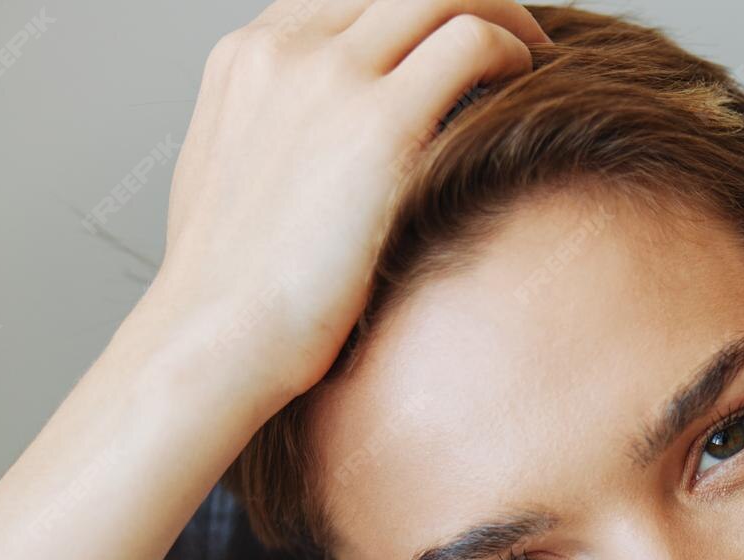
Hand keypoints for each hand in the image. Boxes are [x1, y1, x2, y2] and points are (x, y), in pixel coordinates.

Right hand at [151, 0, 552, 412]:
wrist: (213, 341)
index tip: (443, 45)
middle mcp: (284, 49)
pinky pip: (467, 43)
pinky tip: (527, 83)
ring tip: (530, 54)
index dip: (406, 14)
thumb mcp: (229, 192)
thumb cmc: (227, 301)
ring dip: (497, 13)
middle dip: (458, 2)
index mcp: (245, 60)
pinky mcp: (378, 125)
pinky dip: (508, 49)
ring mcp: (330, 77)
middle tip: (507, 38)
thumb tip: (307, 164)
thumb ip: (270, 145)